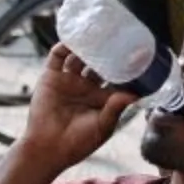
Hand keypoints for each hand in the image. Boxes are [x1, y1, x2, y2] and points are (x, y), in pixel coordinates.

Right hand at [14, 46, 130, 174]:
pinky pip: (57, 56)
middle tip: (116, 38)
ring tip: (95, 35)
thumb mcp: (102, 126)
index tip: (136, 55)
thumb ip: (116, 108)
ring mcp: (68, 81)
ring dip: (86, 46)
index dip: (124, 67)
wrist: (48, 148)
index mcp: (101, 98)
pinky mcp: (51, 77)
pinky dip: (64, 46)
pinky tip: (73, 39)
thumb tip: (134, 94)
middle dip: (106, 51)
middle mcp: (85, 87)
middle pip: (98, 62)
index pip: (115, 77)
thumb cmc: (78, 143)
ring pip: (78, 56)